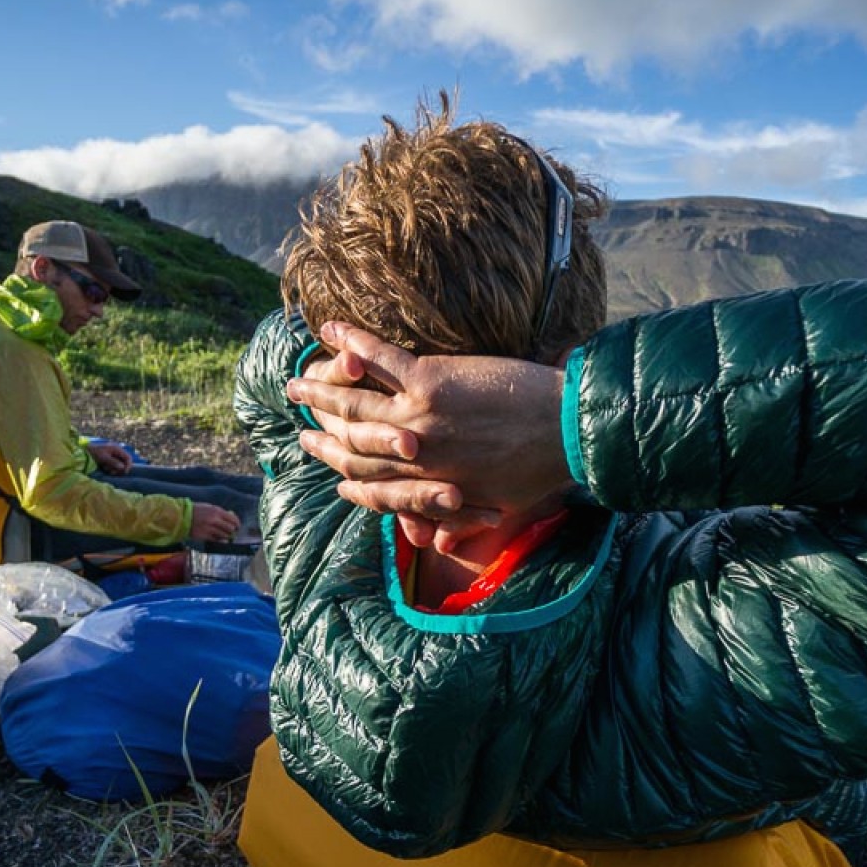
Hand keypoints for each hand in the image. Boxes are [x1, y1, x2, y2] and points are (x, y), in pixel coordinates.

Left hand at [88, 442, 133, 474]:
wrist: (85, 451)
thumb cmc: (94, 453)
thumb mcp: (104, 458)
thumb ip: (114, 462)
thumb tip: (123, 467)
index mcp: (117, 449)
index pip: (128, 457)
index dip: (128, 465)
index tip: (125, 472)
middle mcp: (117, 451)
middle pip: (124, 462)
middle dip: (119, 468)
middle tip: (112, 472)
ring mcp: (113, 455)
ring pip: (119, 465)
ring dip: (114, 469)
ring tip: (106, 469)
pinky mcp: (110, 458)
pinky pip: (114, 465)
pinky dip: (110, 468)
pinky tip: (104, 468)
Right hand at [188, 502, 240, 542]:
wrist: (182, 517)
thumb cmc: (197, 510)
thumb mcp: (210, 507)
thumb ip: (220, 513)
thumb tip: (231, 517)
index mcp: (216, 511)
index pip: (233, 519)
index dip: (237, 524)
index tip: (238, 526)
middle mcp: (214, 520)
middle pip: (230, 528)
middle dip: (233, 531)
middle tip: (233, 532)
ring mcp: (209, 529)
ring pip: (224, 535)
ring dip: (227, 536)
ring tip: (226, 536)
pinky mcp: (204, 536)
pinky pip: (216, 540)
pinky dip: (219, 540)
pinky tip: (219, 538)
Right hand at [286, 322, 572, 548]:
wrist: (572, 432)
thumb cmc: (542, 471)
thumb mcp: (496, 506)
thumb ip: (461, 519)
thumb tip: (440, 537)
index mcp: (427, 485)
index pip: (369, 486)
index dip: (340, 471)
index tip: (322, 458)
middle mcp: (412, 456)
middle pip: (350, 444)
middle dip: (319, 430)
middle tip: (297, 417)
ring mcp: (416, 419)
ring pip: (352, 403)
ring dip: (319, 387)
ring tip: (295, 377)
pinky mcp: (428, 383)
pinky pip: (378, 358)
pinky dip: (352, 342)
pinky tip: (330, 329)